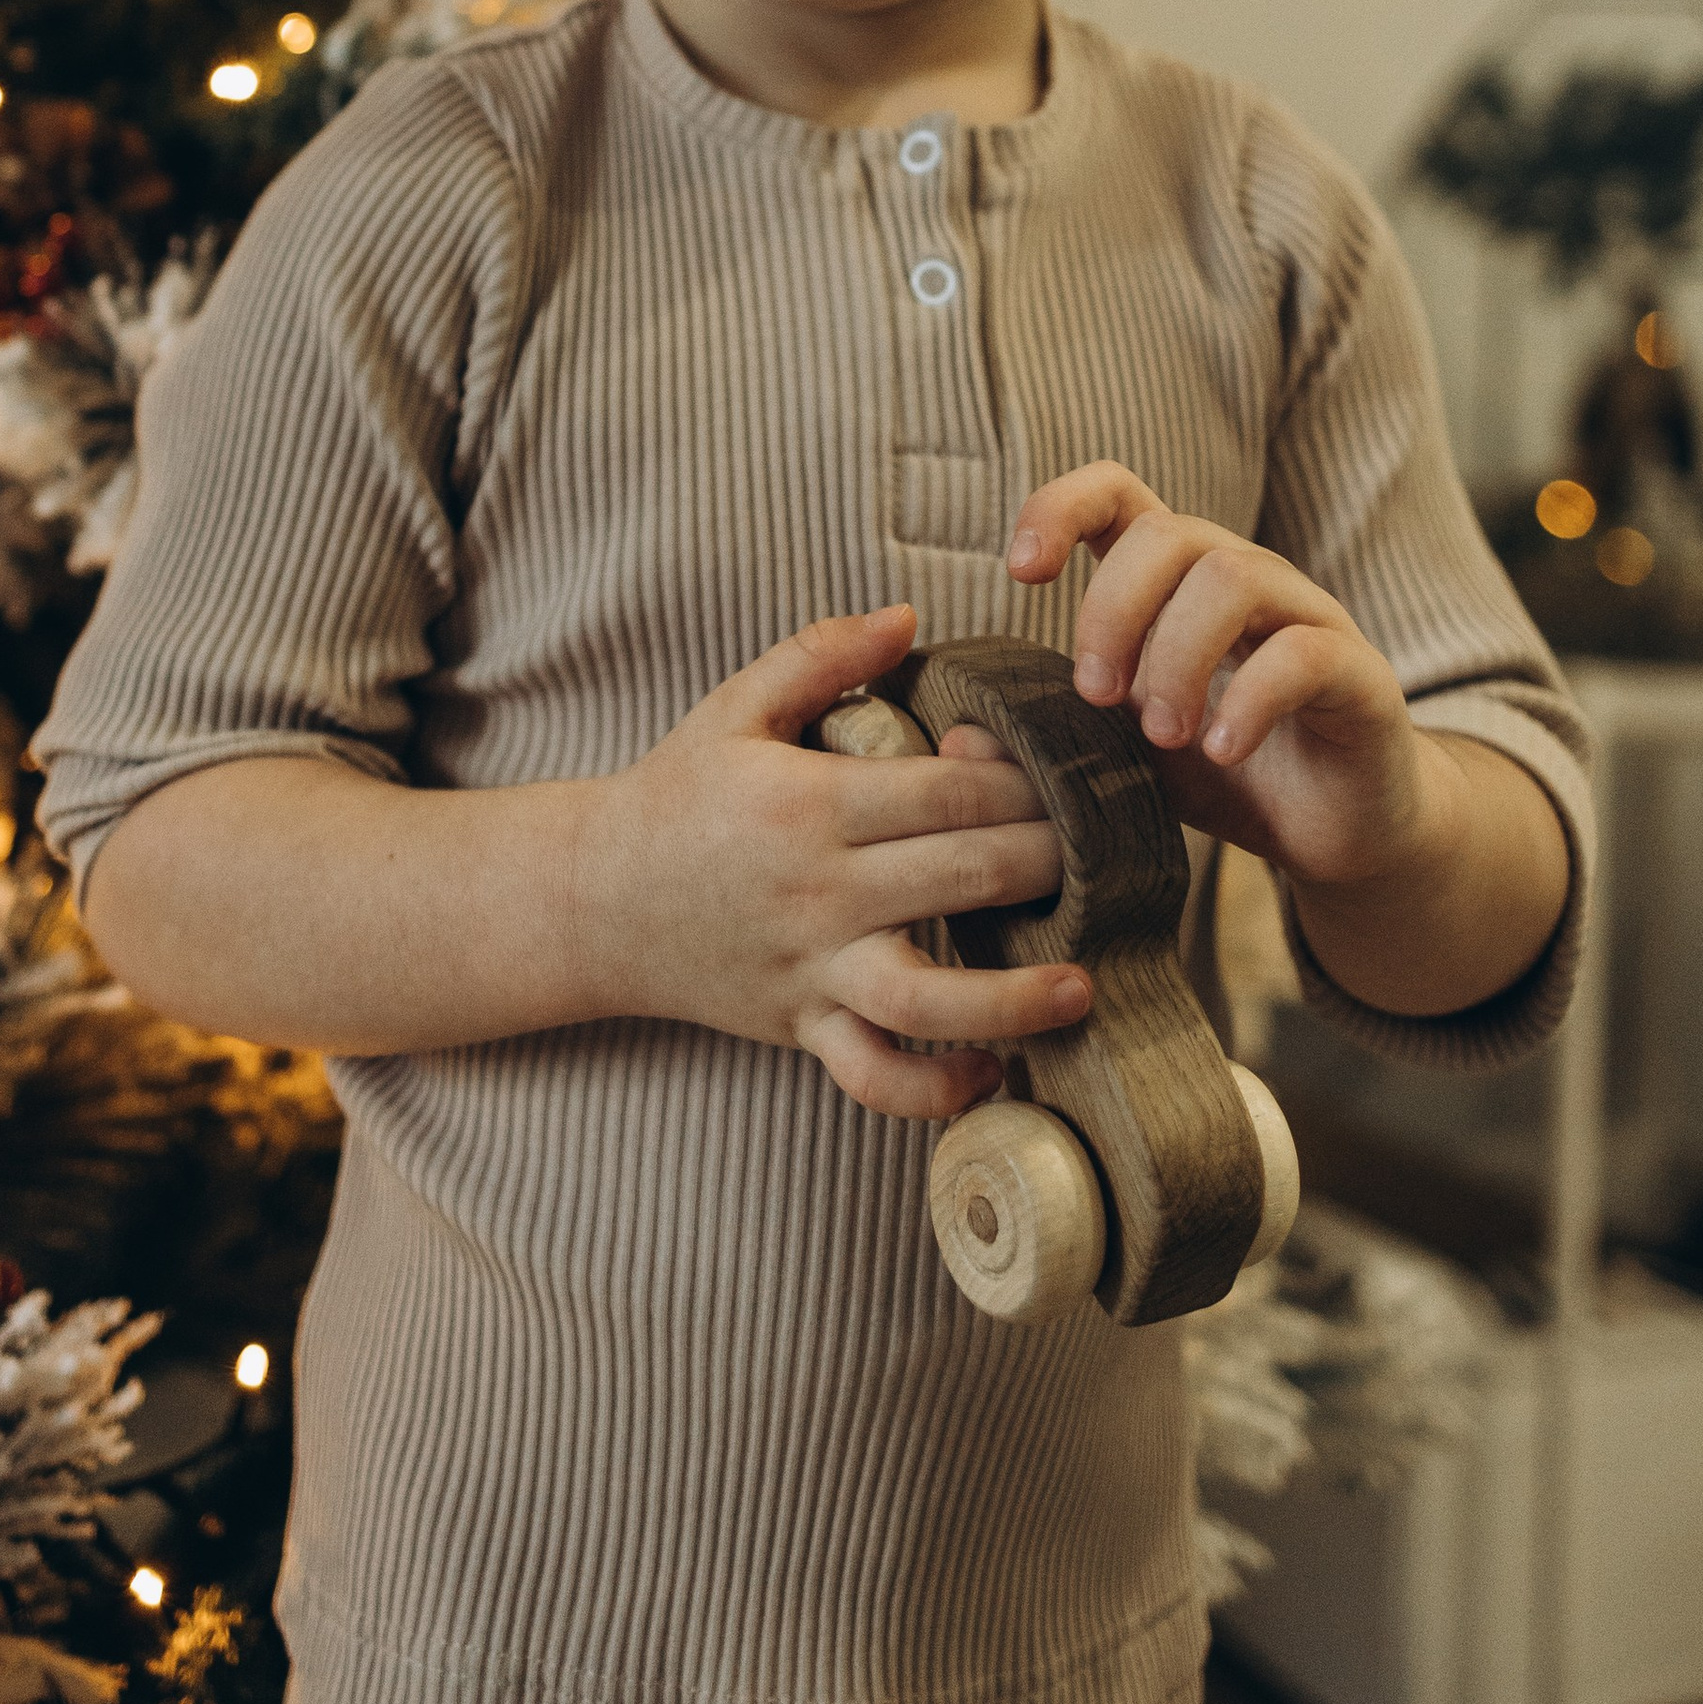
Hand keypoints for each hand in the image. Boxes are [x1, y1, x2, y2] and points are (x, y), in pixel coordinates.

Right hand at [585, 604, 1092, 1118]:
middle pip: (963, 876)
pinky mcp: (801, 1026)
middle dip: (1050, 864)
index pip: (946, 792)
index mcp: (810, 803)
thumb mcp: (736, 707)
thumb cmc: (676, 794)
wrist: (591, 898)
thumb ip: (821, 655)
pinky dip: (932, 1088)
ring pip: (929, 997)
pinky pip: (873, 1074)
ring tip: (1083, 986)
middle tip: (1110, 855)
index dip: (1020, 781)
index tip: (1067, 775)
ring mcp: (812, 967)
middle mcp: (819, 890)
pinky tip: (990, 1073)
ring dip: (1015, 997)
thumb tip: (910, 616)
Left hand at [1003, 465, 1448, 893]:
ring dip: (1176, 657)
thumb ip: (1051, 736)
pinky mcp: (1359, 676)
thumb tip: (958, 736)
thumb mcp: (1122, 753)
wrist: (1339, 831)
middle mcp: (1245, 578)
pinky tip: (1220, 752)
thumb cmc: (1224, 775)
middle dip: (1114, 610)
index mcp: (1177, 580)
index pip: (1118, 492)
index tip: (1021, 572)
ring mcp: (1307, 619)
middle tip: (1097, 696)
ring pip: (1231, 576)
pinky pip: (1304, 653)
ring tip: (1161, 734)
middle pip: (1170, 533)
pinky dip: (1247, 701)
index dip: (1060, 506)